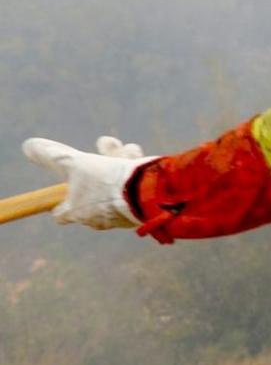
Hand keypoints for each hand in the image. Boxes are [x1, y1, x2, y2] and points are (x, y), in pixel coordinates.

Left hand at [22, 136, 156, 228]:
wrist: (147, 193)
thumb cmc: (107, 181)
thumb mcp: (76, 163)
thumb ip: (53, 156)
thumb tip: (28, 145)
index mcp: (78, 212)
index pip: (61, 214)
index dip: (63, 201)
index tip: (68, 186)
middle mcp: (98, 219)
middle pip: (92, 193)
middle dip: (98, 168)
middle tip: (106, 147)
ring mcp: (121, 216)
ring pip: (115, 186)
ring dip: (120, 163)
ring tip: (128, 150)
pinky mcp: (142, 209)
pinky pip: (136, 188)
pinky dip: (137, 172)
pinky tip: (139, 158)